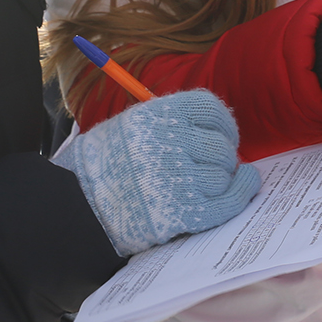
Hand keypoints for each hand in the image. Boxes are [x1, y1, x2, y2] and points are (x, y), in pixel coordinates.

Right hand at [54, 90, 258, 255]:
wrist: (75, 205)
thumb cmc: (102, 163)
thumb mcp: (131, 124)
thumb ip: (168, 121)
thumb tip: (212, 124)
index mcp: (159, 116)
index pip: (210, 108)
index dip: (223, 122)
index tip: (223, 132)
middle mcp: (172, 143)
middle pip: (221, 145)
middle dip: (223, 154)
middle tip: (217, 161)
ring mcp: (180, 179)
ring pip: (225, 173)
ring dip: (226, 176)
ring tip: (215, 178)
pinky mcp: (184, 212)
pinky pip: (228, 201)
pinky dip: (242, 192)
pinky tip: (246, 184)